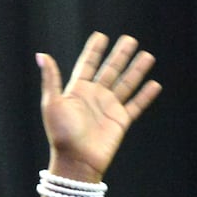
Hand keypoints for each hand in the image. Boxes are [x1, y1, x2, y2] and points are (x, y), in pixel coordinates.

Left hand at [38, 32, 160, 180]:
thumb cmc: (61, 134)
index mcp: (78, 91)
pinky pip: (136, 105)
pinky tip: (155, 84)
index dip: (94, 50)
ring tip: (148, 55)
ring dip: (137, 70)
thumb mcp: (52, 103)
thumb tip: (41, 54)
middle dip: (120, 55)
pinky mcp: (121, 121)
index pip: (88, 65)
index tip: (101, 36)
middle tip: (130, 39)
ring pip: (126, 84)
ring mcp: (109, 108)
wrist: (77, 161)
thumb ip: (51, 78)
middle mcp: (95, 97)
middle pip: (111, 70)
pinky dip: (146, 95)